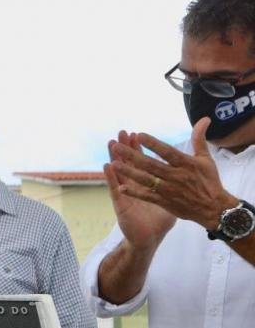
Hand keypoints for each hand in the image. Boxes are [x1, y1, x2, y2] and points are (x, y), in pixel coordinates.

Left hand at [108, 119, 234, 233]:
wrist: (213, 208)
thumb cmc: (209, 181)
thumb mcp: (206, 159)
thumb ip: (199, 139)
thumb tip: (204, 119)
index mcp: (186, 164)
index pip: (167, 152)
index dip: (153, 144)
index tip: (138, 134)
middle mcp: (176, 176)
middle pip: (150, 164)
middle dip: (132, 155)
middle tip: (116, 146)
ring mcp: (168, 189)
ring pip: (145, 179)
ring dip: (129, 172)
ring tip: (114, 164)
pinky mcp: (164, 201)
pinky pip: (147, 196)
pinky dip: (134, 192)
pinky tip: (121, 187)